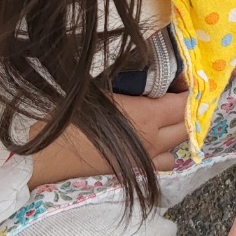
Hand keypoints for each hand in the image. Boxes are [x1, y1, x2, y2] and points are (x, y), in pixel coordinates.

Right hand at [28, 91, 188, 186]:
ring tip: (165, 115)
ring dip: (177, 130)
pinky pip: (162, 162)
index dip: (188, 87)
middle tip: (174, 92)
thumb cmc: (71, 116)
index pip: (185, 103)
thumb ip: (129, 79)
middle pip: (187, 126)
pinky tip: (152, 138)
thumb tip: (147, 66)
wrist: (47, 153)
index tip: (179, 76)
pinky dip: (165, 151)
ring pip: (177, 146)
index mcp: (147, 118)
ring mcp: (145, 159)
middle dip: (186, 107)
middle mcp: (153, 141)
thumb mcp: (101, 87)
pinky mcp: (135, 170)